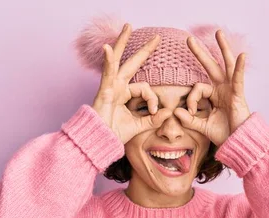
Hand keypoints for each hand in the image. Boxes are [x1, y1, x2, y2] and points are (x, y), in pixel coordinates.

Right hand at [92, 23, 172, 143]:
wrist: (99, 141)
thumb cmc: (115, 133)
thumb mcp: (140, 125)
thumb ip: (154, 119)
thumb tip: (169, 112)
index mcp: (125, 93)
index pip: (146, 88)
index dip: (153, 99)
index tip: (154, 111)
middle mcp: (118, 86)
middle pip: (131, 63)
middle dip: (143, 50)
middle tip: (157, 37)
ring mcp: (110, 86)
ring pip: (117, 60)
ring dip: (122, 41)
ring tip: (128, 26)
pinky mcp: (104, 91)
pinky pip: (107, 73)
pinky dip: (107, 60)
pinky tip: (107, 47)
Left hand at [173, 30, 250, 146]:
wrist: (238, 143)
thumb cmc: (224, 134)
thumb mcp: (202, 126)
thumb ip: (189, 119)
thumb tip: (175, 111)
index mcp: (214, 95)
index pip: (198, 88)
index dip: (192, 99)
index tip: (190, 111)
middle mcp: (222, 89)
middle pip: (210, 66)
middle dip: (200, 53)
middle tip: (188, 39)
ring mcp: (231, 90)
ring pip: (226, 65)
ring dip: (223, 48)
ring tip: (219, 33)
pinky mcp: (238, 94)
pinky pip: (238, 78)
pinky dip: (240, 67)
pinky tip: (241, 55)